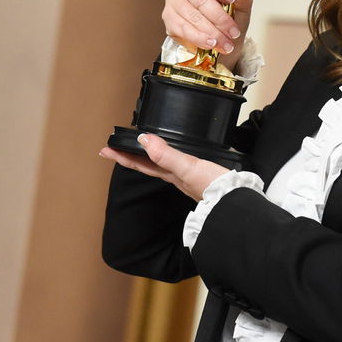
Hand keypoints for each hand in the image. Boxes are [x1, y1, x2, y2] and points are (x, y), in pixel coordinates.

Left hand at [100, 133, 228, 201]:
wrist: (237, 201)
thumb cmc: (216, 188)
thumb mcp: (189, 167)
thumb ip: (167, 155)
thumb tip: (144, 140)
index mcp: (169, 174)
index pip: (140, 164)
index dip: (122, 157)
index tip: (105, 150)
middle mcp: (175, 176)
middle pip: (146, 164)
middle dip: (130, 155)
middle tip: (114, 148)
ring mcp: (187, 176)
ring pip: (161, 164)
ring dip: (147, 156)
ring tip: (138, 149)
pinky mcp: (200, 174)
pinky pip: (177, 163)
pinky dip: (168, 156)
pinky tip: (173, 155)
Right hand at [162, 0, 254, 70]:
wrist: (220, 39)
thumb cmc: (229, 16)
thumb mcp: (241, 5)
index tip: (232, 0)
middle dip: (219, 18)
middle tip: (234, 32)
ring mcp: (172, 0)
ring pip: (192, 16)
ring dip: (212, 32)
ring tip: (227, 43)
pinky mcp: (168, 19)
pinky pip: (182, 29)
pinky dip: (199, 38)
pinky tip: (211, 44)